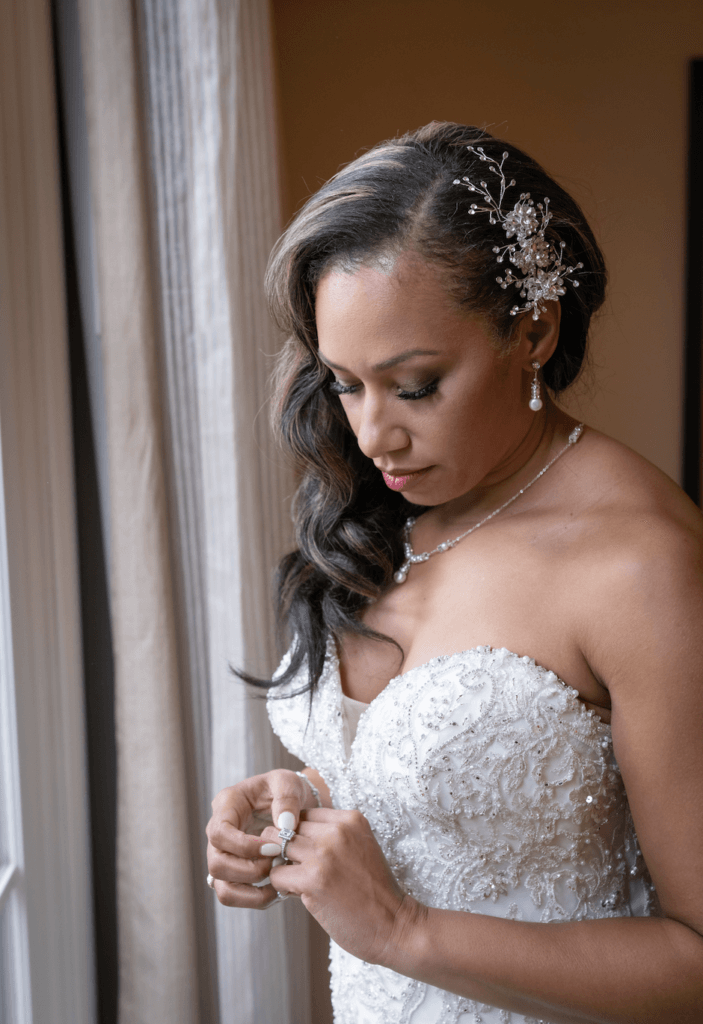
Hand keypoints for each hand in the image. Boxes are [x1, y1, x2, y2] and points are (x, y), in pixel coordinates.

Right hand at [206, 769, 312, 908]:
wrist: (290, 803)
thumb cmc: (284, 789)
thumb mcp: (288, 782)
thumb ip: (287, 798)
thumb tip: (284, 826)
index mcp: (227, 805)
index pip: (220, 833)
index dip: (244, 846)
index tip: (274, 848)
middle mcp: (218, 832)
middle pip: (216, 863)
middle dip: (249, 870)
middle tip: (277, 862)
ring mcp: (223, 854)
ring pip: (221, 886)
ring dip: (250, 890)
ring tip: (277, 883)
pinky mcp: (233, 871)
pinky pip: (233, 895)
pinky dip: (254, 899)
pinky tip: (276, 890)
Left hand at [264, 808, 416, 964]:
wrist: (395, 925)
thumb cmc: (375, 892)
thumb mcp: (360, 847)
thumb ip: (331, 837)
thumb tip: (288, 837)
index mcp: (351, 819)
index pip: (305, 814)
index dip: (299, 834)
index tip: (306, 853)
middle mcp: (337, 831)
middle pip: (289, 827)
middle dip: (285, 847)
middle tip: (296, 868)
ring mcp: (324, 854)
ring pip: (278, 846)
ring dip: (282, 864)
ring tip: (297, 880)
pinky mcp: (312, 880)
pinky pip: (277, 874)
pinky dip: (281, 885)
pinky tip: (298, 894)